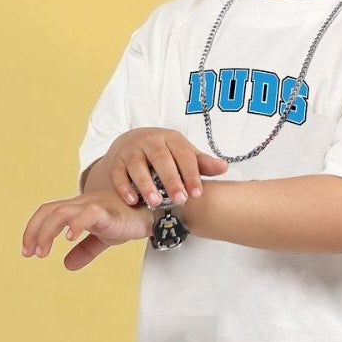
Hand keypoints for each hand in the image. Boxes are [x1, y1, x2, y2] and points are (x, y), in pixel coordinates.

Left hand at [22, 189, 154, 271]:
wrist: (152, 212)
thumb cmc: (127, 220)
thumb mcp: (102, 238)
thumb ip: (85, 250)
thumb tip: (67, 265)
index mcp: (78, 208)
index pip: (47, 212)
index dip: (33, 229)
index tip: (27, 252)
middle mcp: (82, 204)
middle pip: (49, 210)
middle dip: (35, 232)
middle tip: (32, 254)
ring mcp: (95, 206)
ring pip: (62, 211)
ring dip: (48, 231)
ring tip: (43, 251)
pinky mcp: (109, 212)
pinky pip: (89, 213)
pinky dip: (76, 224)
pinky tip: (70, 238)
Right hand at [106, 127, 228, 207]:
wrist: (136, 143)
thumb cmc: (167, 153)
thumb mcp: (185, 155)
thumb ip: (202, 163)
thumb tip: (224, 167)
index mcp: (172, 139)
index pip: (184, 155)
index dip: (191, 174)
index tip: (197, 194)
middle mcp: (151, 141)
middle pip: (161, 159)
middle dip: (171, 180)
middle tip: (179, 200)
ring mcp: (132, 150)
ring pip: (137, 166)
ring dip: (146, 185)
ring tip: (156, 202)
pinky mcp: (117, 161)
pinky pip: (118, 173)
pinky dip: (124, 187)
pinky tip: (133, 200)